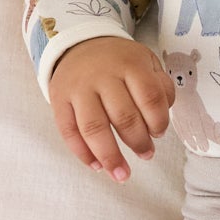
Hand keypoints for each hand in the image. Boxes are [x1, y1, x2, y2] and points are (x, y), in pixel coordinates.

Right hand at [49, 37, 175, 182]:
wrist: (79, 44)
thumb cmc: (120, 62)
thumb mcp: (146, 62)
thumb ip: (160, 87)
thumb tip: (160, 121)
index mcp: (130, 64)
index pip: (150, 97)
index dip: (158, 121)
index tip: (159, 133)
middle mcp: (102, 76)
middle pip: (123, 116)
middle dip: (138, 142)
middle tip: (147, 154)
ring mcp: (78, 89)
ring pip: (93, 128)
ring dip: (110, 156)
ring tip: (122, 174)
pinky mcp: (58, 100)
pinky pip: (68, 131)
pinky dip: (82, 153)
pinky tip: (96, 166)